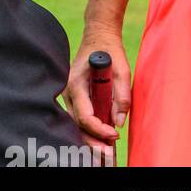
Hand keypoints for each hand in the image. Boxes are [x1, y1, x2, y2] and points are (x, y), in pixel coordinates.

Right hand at [64, 24, 131, 162]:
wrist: (99, 35)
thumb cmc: (109, 50)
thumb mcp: (122, 70)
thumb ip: (121, 96)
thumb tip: (119, 121)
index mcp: (76, 82)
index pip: (84, 114)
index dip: (98, 129)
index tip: (114, 134)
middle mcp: (69, 89)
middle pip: (76, 122)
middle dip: (91, 140)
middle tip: (107, 155)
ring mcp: (70, 92)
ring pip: (76, 122)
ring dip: (89, 137)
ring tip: (104, 152)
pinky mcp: (76, 95)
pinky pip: (79, 116)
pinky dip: (88, 129)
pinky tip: (100, 139)